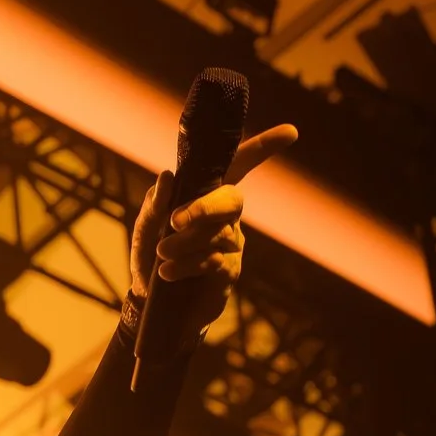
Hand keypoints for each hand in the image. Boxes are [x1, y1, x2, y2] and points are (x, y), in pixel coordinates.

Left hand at [129, 120, 298, 312]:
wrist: (149, 302)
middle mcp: (226, 216)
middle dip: (205, 207)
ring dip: (185, 243)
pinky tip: (167, 273)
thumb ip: (155, 203)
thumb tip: (167, 175)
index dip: (262, 148)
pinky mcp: (228, 272)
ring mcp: (231, 244)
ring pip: (218, 234)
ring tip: (162, 255)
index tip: (291, 132)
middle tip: (176, 221)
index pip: (239, 166)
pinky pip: (215, 261)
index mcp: (208, 195)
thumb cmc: (149, 256)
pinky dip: (188, 265)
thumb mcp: (144, 227)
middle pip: (233, 199)